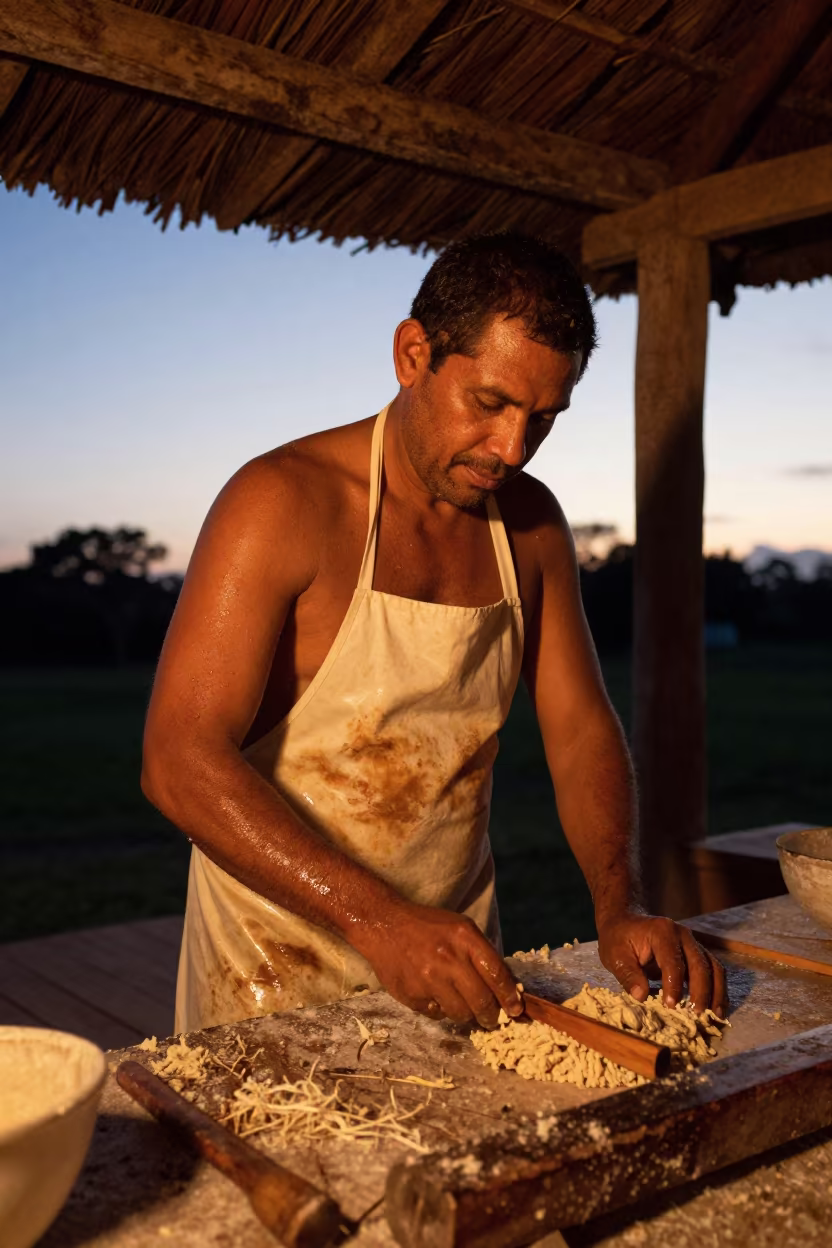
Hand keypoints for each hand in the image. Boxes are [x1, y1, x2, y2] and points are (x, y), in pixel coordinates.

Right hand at [352, 900, 522, 1027]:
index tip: (517, 1009)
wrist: (384, 925)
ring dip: (466, 1014)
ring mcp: (429, 979)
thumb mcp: (460, 928)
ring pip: (461, 1014)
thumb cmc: (427, 926)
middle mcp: (448, 959)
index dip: (510, 996)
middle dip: (491, 1015)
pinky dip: (441, 1010)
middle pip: (481, 1001)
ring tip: (463, 1006)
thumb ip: (482, 953)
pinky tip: (436, 996)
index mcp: (465, 938)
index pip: (497, 974)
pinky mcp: (412, 995)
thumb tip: (507, 986)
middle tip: (492, 1018)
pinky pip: (437, 1014)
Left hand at [597, 911, 726, 1016]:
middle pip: (700, 964)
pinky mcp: (697, 953)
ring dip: (717, 992)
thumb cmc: (619, 939)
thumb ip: (628, 974)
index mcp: (662, 932)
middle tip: (697, 1015)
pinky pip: (713, 970)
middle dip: (701, 992)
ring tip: (716, 1015)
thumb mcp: (615, 955)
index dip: (674, 985)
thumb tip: (641, 996)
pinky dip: (717, 989)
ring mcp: (693, 943)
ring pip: (713, 967)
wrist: (625, 922)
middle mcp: (683, 935)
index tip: (671, 1006)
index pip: (673, 961)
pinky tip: (716, 1008)